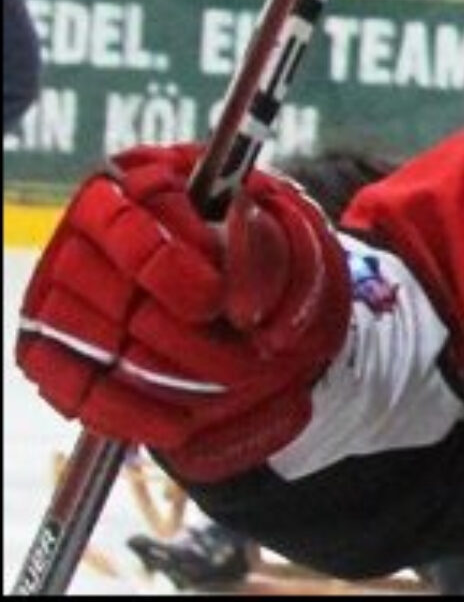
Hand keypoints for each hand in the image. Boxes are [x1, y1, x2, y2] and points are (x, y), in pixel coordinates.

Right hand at [15, 145, 350, 479]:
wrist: (242, 290)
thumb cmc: (256, 245)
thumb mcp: (279, 230)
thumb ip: (266, 253)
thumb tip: (244, 306)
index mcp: (139, 177)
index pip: (134, 217)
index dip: (171, 266)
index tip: (216, 302)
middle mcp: (83, 231)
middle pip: (115, 290)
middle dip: (185, 337)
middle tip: (245, 360)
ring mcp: (55, 292)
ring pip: (96, 342)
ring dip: (166, 377)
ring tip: (227, 388)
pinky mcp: (46, 348)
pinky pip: (73, 390)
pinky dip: (128, 414)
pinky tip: (178, 424)